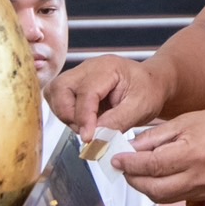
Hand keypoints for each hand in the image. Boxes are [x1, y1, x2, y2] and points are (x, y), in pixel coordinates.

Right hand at [46, 55, 166, 140]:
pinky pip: (57, 97)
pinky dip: (65, 112)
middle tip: (87, 130)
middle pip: (60, 88)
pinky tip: (83, 120)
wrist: (150, 84)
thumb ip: (117, 121)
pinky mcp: (74, 84)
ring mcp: (78, 74)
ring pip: (54, 93)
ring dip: (65, 114)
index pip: (86, 92)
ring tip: (87, 125)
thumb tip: (95, 136)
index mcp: (107, 68)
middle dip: (68, 114)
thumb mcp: (140, 108)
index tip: (88, 138)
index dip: (84, 118)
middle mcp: (88, 68)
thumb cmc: (148, 91)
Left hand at [110, 110, 204, 202]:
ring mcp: (201, 190)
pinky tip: (154, 177)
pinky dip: (159, 189)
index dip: (130, 164)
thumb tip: (128, 148)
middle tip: (122, 167)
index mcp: (192, 154)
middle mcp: (197, 177)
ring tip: (136, 171)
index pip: (153, 165)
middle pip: (154, 188)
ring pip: (162, 197)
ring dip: (144, 186)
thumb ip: (154, 137)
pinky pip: (174, 198)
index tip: (115, 160)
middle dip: (133, 179)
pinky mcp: (203, 196)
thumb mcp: (182, 122)